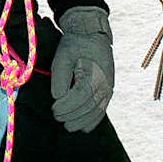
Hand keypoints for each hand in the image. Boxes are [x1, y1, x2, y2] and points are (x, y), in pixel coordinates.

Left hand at [50, 6, 113, 132]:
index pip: (81, 96)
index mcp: (95, 74)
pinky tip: (82, 127)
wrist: (92, 34)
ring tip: (67, 125)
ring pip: (96, 112)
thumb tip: (58, 97)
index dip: (67, 106)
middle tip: (56, 116)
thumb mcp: (63, 55)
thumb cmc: (76, 44)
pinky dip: (93, 121)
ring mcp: (108, 89)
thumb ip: (60, 76)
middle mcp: (105, 84)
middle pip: (89, 107)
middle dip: (71, 115)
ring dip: (81, 122)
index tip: (54, 108)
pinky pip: (102, 110)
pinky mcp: (108, 91)